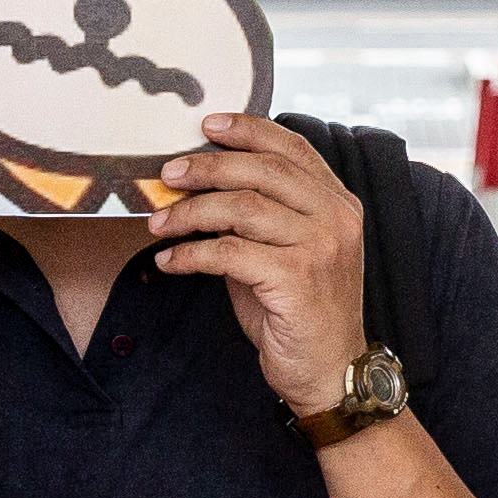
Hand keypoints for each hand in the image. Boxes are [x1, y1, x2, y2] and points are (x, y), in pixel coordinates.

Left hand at [150, 112, 371, 411]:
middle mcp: (335, 218)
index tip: (207, 125)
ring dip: (189, 213)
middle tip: (168, 175)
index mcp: (337, 203)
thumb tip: (200, 187)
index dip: (248, 130)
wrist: (330, 371)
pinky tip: (170, 261)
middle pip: (262, 170)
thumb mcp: (287, 252)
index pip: (292, 149)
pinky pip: (228, 253)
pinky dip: (190, 255)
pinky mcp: (297, 279)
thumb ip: (259, 216)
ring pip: (240, 207)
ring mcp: (320, 247)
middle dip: (207, 167)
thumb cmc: (301, 312)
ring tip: (159, 224)